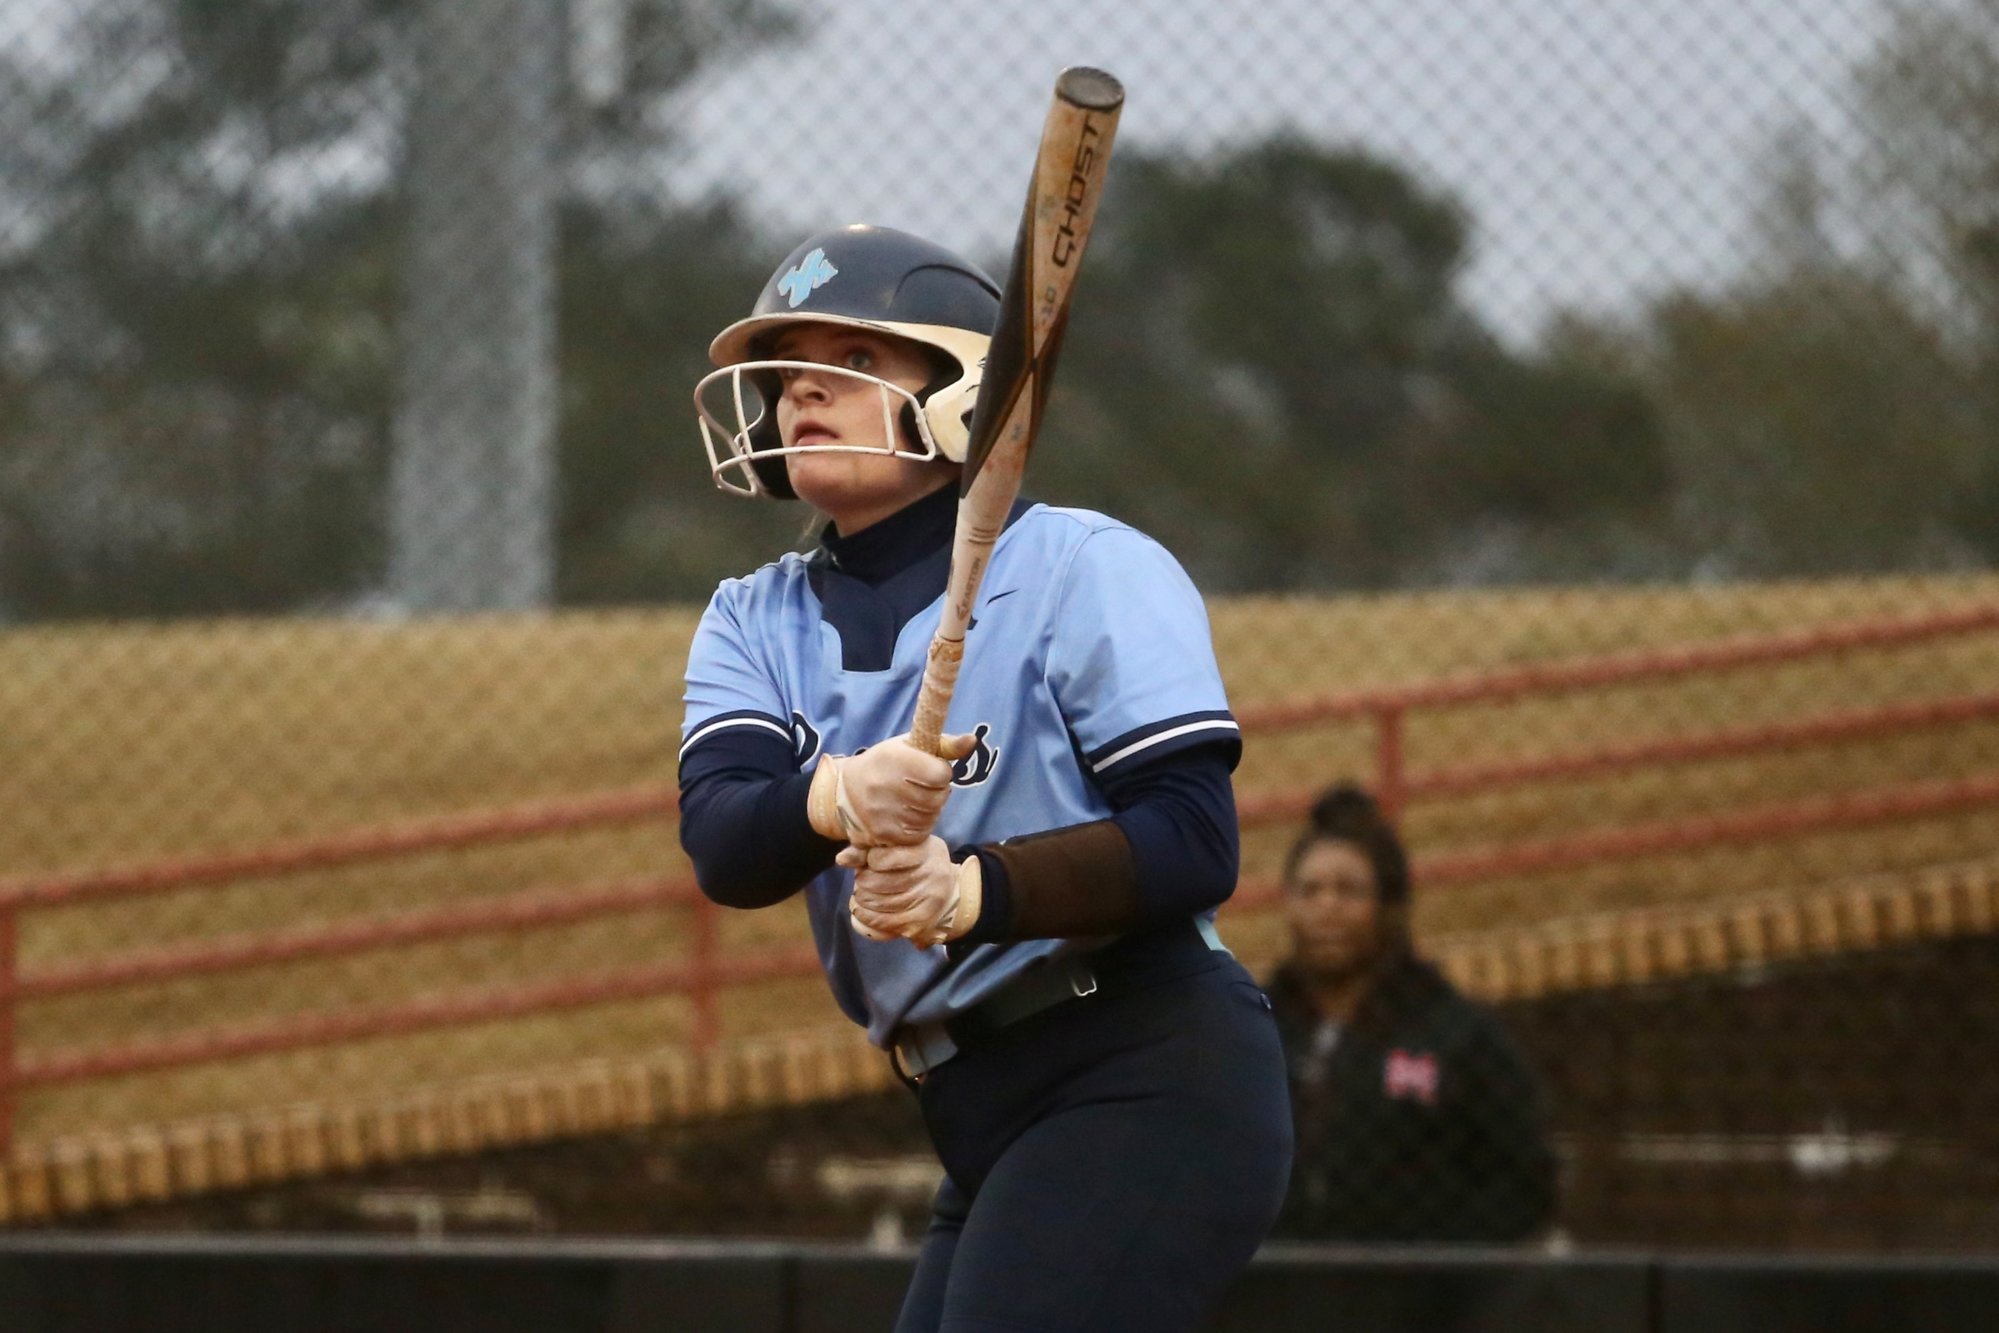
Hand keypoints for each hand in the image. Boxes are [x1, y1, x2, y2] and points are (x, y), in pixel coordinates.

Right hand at [808, 732, 976, 846]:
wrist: (846, 790)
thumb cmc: (887, 763)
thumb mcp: (910, 746)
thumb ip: (944, 744)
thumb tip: (971, 740)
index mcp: (895, 758)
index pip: (941, 774)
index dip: (940, 772)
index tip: (929, 769)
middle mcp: (886, 785)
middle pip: (937, 798)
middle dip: (936, 792)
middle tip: (921, 786)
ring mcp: (884, 812)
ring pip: (930, 817)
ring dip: (929, 810)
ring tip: (912, 799)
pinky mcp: (883, 834)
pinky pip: (918, 834)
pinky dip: (919, 826)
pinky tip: (907, 814)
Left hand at [842, 837, 982, 946]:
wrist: (948, 891)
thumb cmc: (917, 864)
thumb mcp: (900, 849)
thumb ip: (869, 850)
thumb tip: (841, 859)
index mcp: (927, 851)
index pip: (889, 856)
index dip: (872, 859)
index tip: (871, 861)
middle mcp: (932, 875)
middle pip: (881, 882)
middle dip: (863, 882)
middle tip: (861, 881)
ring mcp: (927, 900)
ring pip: (880, 903)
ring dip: (862, 900)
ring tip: (860, 894)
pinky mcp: (920, 922)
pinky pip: (884, 922)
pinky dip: (866, 916)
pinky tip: (860, 910)